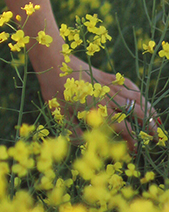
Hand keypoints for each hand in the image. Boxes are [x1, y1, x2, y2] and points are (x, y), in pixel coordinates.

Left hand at [36, 51, 159, 151]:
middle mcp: (108, 97)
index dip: (132, 141)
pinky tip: (143, 99)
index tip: (135, 150)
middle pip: (137, 112)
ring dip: (150, 111)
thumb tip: (85, 145)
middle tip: (156, 138)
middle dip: (149, 127)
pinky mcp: (108, 75)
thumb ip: (73, 132)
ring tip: (157, 122)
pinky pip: (129, 84)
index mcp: (98, 110)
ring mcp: (110, 85)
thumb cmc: (54, 89)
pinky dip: (140, 93)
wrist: (54, 61)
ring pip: (137, 98)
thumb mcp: (59, 114)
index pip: (123, 128)